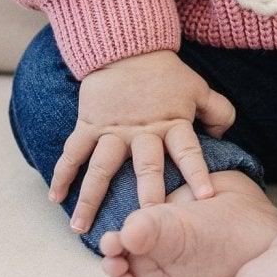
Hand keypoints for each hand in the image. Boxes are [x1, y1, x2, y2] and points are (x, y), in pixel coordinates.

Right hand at [49, 49, 236, 233]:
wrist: (127, 47)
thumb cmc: (166, 73)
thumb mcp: (197, 89)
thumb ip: (217, 111)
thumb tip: (222, 136)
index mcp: (171, 123)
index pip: (188, 150)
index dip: (197, 172)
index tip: (205, 197)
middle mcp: (142, 132)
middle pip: (145, 166)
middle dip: (146, 195)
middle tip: (143, 224)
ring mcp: (112, 130)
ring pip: (101, 168)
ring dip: (90, 198)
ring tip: (81, 228)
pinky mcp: (88, 125)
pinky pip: (73, 152)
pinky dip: (62, 174)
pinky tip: (55, 198)